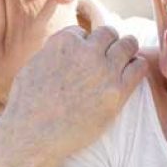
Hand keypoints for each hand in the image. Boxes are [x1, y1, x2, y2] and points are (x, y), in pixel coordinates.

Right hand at [1, 25, 146, 162]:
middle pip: (109, 33)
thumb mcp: (33, 65)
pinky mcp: (117, 92)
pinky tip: (132, 72)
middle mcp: (86, 51)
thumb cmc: (28, 104)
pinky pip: (139, 67)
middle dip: (108, 43)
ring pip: (128, 45)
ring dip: (127, 50)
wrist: (34, 135)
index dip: (83, 44)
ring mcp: (104, 71)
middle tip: (107, 56)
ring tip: (125, 59)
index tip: (83, 57)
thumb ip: (53, 51)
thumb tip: (65, 45)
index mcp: (64, 41)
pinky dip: (137, 66)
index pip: (83, 32)